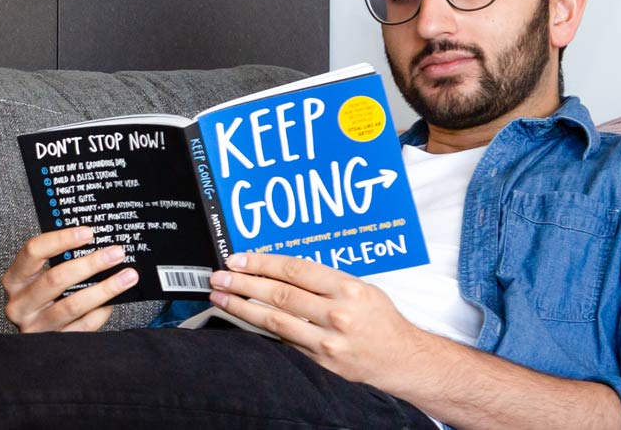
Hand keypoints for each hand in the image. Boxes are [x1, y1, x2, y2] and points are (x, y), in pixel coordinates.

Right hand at [1, 226, 138, 332]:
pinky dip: (101, 312)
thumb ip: (61, 262)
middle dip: (90, 264)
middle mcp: (21, 304)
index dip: (61, 239)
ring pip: (73, 305)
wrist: (34, 348)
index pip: (33, 251)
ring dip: (104, 289)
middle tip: (116, 253)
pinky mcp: (53, 343)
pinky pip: (83, 325)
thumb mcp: (41, 277)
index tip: (88, 232)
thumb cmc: (43, 298)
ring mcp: (36, 326)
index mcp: (15, 280)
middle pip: (56, 279)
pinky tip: (114, 301)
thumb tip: (99, 245)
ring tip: (128, 276)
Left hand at [207, 253, 434, 389]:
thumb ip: (324, 281)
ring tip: (221, 297)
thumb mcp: (361, 289)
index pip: (295, 270)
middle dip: (243, 284)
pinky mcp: (320, 362)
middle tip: (219, 277)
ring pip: (274, 320)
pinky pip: (284, 341)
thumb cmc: (381, 320)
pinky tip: (244, 320)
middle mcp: (337, 314)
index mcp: (348, 289)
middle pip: (279, 294)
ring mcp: (327, 341)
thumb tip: (281, 270)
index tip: (238, 259)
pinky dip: (261, 329)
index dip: (262, 263)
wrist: (401, 359)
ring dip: (242, 307)